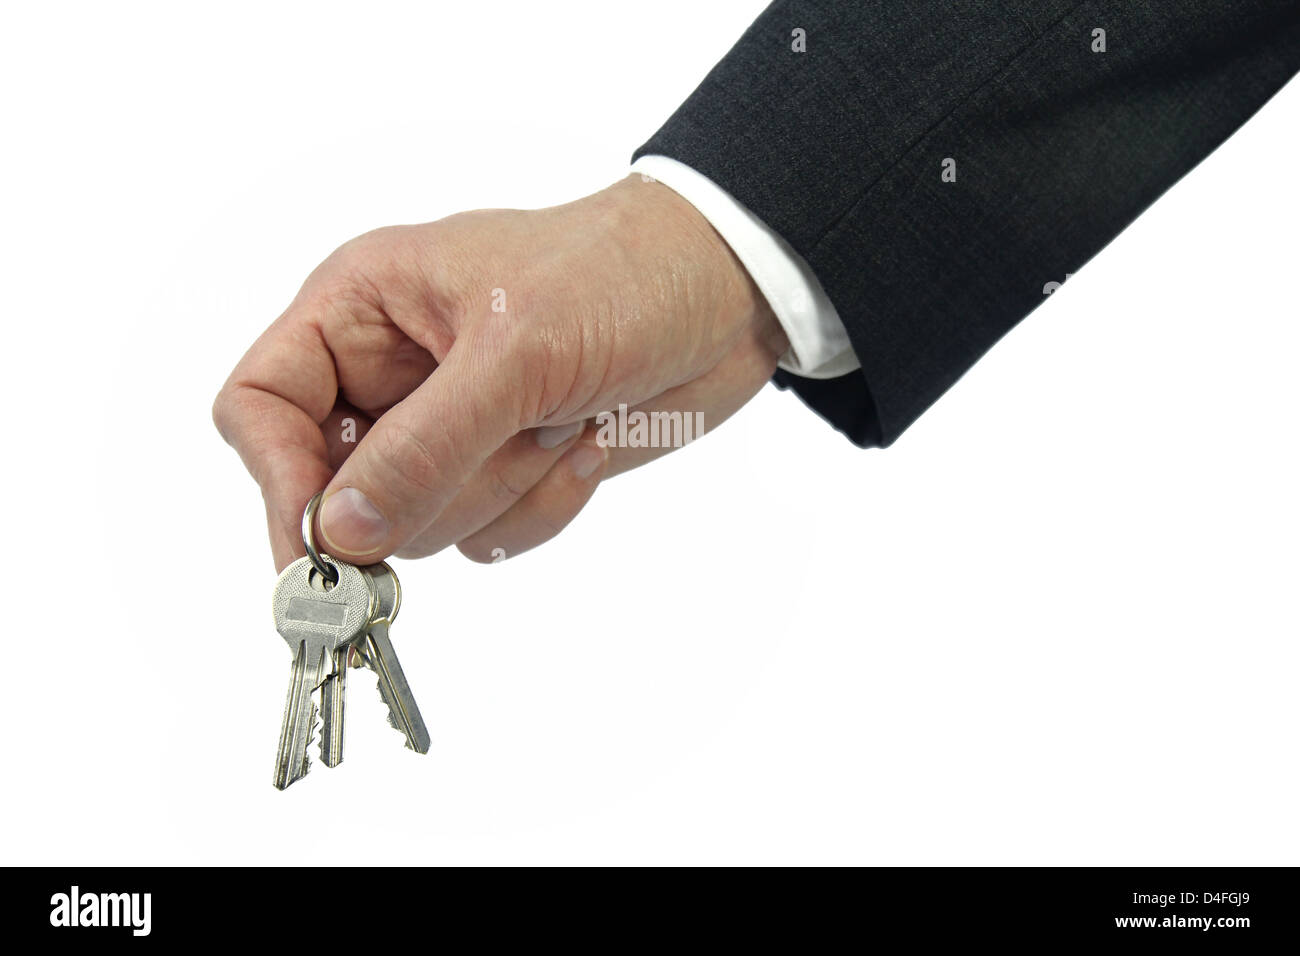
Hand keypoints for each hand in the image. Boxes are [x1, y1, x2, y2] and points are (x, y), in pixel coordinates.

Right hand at [213, 175, 787, 569]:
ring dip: (500, 489)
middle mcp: (389, 375)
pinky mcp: (501, 470)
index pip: (259, 407)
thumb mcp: (515, 352)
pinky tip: (582, 444)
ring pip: (417, 526)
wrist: (726, 296)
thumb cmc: (619, 278)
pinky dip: (541, 507)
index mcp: (360, 310)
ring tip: (557, 421)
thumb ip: (422, 446)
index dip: (278, 479)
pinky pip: (485, 538)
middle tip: (505, 441)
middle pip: (338, 489)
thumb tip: (337, 532)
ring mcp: (447, 431)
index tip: (325, 544)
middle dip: (430, 486)